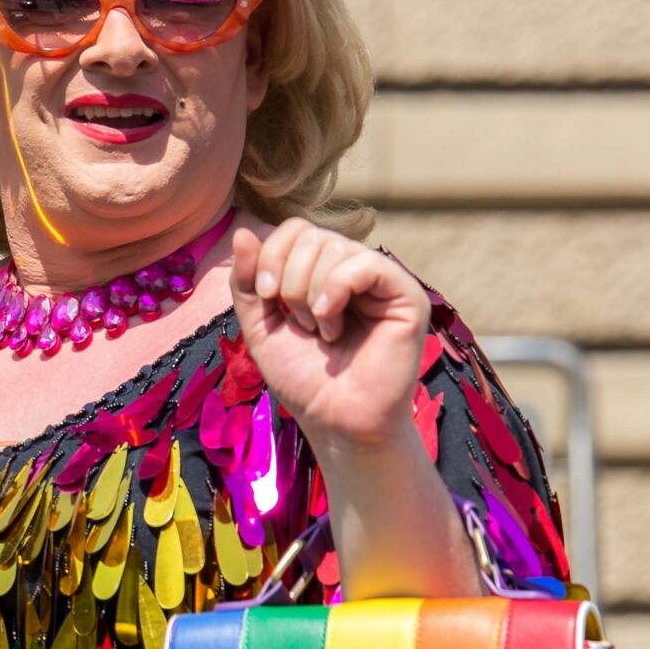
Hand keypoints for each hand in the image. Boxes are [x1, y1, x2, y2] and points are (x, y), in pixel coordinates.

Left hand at [228, 212, 429, 452]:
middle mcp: (354, 269)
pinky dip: (336, 290)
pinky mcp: (405, 295)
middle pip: (310, 234)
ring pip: (334, 247)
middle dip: (290, 279)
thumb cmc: (303, 378)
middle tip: (300, 323)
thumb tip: (244, 231)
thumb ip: (248, 281)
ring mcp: (382, 280)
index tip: (266, 296)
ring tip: (322, 332)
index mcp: (323, 271)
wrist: (335, 420)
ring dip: (311, 294)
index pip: (295, 228)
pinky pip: (365, 264)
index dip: (271, 255)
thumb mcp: (261, 326)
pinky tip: (332, 322)